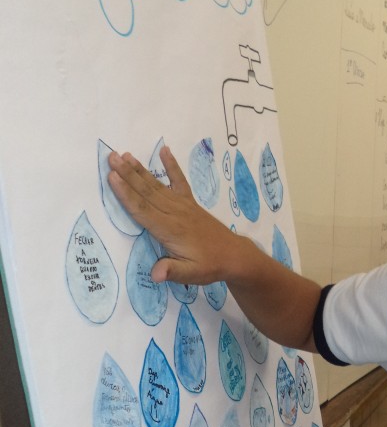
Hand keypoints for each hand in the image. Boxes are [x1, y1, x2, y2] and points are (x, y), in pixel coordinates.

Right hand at [108, 145, 238, 286]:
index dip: (126, 194)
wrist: (234, 256)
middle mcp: (175, 213)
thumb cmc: (209, 266)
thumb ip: (172, 271)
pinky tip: (165, 151)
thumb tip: (155, 275)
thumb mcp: (191, 274)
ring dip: (140, 169)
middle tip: (111, 157)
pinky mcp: (191, 203)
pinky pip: (180, 180)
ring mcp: (183, 205)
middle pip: (146, 192)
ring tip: (125, 155)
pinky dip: (172, 165)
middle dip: (127, 174)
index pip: (143, 210)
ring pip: (158, 185)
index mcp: (170, 230)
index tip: (112, 177)